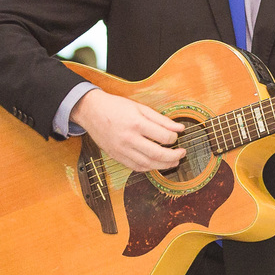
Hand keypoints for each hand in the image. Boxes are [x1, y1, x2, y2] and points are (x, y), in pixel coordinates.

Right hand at [70, 89, 185, 172]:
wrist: (91, 111)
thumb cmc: (116, 107)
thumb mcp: (140, 107)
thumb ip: (161, 119)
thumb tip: (180, 128)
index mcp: (136, 123)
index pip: (163, 136)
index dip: (174, 138)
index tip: (176, 136)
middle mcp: (128, 139)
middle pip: (157, 154)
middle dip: (173, 156)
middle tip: (182, 153)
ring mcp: (121, 150)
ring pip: (147, 164)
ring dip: (163, 165)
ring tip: (173, 162)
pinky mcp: (116, 156)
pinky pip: (135, 167)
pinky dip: (148, 168)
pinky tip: (156, 164)